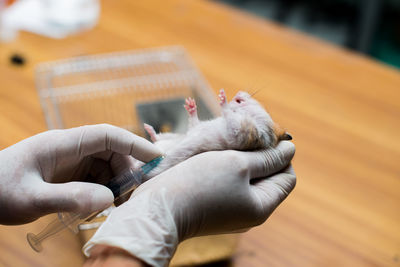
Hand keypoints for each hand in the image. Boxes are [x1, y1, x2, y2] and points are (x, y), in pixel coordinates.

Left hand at [0, 124, 160, 224]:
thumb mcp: (31, 198)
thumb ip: (69, 197)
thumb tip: (108, 198)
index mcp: (63, 144)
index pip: (107, 135)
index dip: (134, 143)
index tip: (156, 158)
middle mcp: (71, 148)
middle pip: (111, 151)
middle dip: (125, 171)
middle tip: (128, 198)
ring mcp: (70, 160)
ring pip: (106, 165)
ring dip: (115, 183)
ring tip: (113, 205)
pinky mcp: (69, 173)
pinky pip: (96, 177)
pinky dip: (104, 189)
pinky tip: (100, 205)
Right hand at [84, 141, 295, 266]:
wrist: (159, 207)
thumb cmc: (199, 183)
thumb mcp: (238, 164)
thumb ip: (267, 158)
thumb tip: (290, 150)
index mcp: (261, 206)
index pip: (287, 177)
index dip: (281, 154)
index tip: (265, 135)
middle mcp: (249, 211)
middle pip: (267, 176)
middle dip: (260, 152)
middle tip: (246, 130)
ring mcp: (231, 209)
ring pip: (246, 177)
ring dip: (241, 155)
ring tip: (229, 137)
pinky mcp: (214, 204)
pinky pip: (229, 182)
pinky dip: (227, 165)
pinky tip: (216, 151)